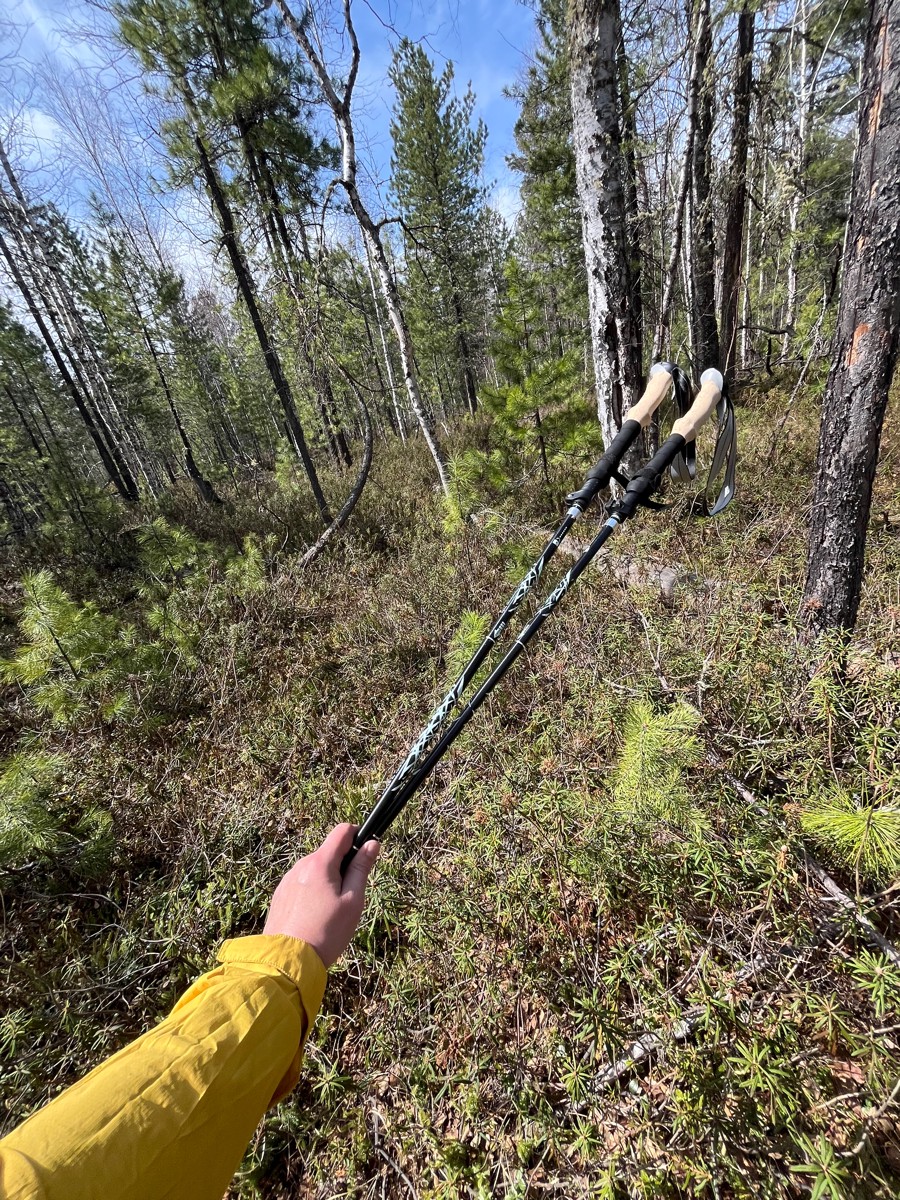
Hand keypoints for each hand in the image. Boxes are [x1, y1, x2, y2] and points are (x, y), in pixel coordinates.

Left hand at [263, 824, 379, 967]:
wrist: (288, 962)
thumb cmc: (327, 932)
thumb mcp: (352, 901)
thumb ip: (361, 869)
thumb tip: (371, 843)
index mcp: (320, 863)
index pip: (342, 831)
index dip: (357, 836)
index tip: (364, 855)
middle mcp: (300, 866)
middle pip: (328, 853)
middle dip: (342, 866)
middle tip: (348, 897)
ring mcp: (287, 880)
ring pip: (315, 870)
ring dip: (327, 881)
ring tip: (330, 913)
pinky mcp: (280, 895)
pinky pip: (302, 884)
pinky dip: (312, 892)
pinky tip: (314, 917)